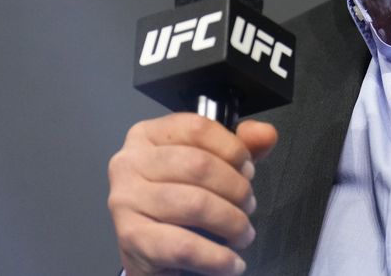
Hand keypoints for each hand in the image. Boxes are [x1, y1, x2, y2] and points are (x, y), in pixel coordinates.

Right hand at [107, 114, 277, 275]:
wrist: (150, 251)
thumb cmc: (181, 199)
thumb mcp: (214, 165)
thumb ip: (241, 146)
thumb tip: (266, 134)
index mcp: (147, 136)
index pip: (197, 128)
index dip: (233, 149)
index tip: (248, 169)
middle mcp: (128, 163)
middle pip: (198, 165)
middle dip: (237, 188)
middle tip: (248, 206)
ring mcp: (125, 201)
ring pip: (195, 204)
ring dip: (232, 222)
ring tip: (243, 233)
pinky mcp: (130, 238)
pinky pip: (184, 246)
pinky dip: (217, 258)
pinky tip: (232, 262)